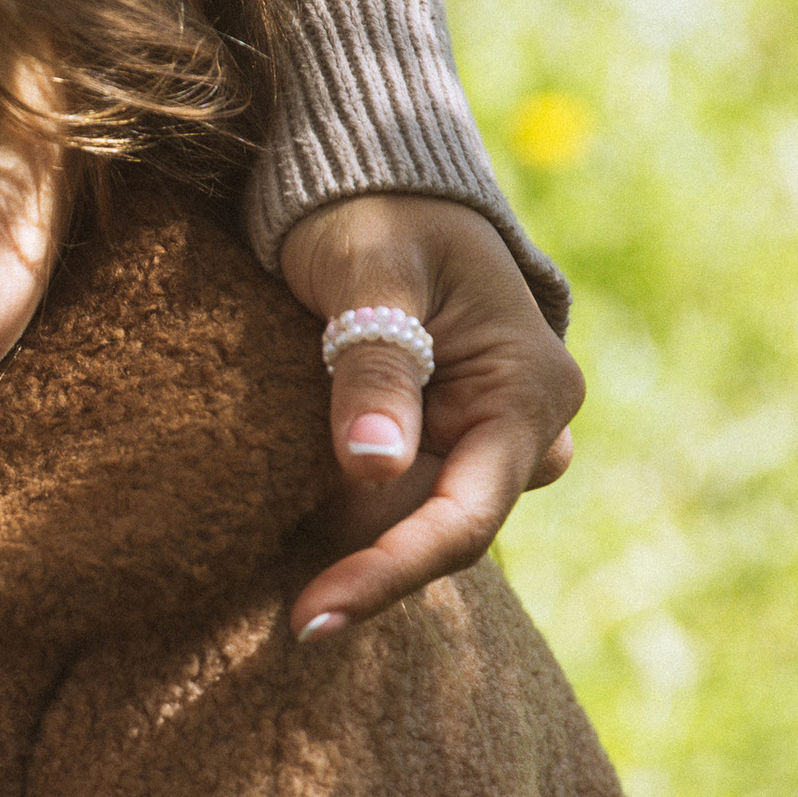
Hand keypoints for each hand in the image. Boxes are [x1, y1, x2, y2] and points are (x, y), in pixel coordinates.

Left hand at [281, 195, 582, 639]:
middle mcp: (526, 428)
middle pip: (436, 531)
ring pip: (411, 518)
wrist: (374, 177)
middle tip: (267, 540)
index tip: (309, 619)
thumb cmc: (373, 208)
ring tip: (275, 469)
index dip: (387, 575)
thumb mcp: (369, 273)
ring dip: (343, 512)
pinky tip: (291, 471)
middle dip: (356, 544)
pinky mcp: (447, 439)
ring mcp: (488, 438)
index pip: (462, 519)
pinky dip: (342, 493)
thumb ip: (373, 368)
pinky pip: (396, 494)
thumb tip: (374, 470)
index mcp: (530, 391)